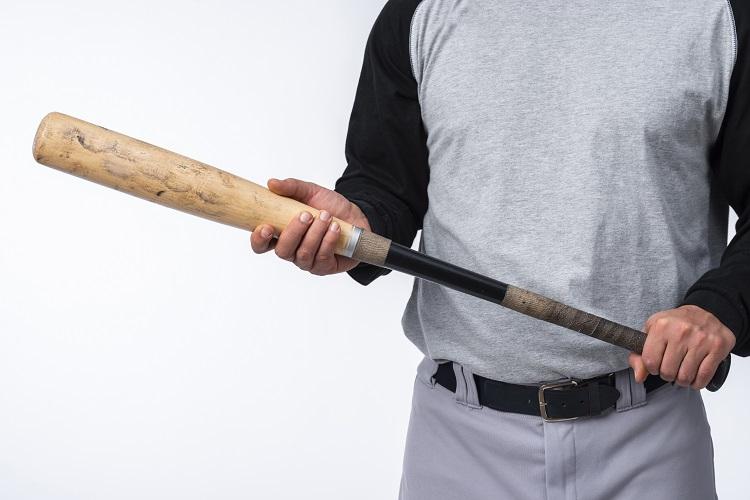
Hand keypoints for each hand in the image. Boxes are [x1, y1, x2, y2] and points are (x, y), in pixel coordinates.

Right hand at [250, 178, 369, 275]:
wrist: (356, 215)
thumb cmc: (329, 206)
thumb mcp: (311, 191)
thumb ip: (291, 187)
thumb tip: (271, 183)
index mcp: (282, 234)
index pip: (261, 244)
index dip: (259, 240)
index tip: (265, 227)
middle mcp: (292, 250)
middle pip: (282, 251)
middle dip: (293, 232)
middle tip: (306, 214)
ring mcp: (308, 261)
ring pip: (303, 254)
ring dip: (315, 234)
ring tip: (326, 216)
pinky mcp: (325, 267)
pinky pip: (322, 258)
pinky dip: (328, 241)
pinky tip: (335, 228)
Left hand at [628, 305, 734, 389]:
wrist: (705, 311)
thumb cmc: (675, 324)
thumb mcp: (652, 332)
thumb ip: (639, 355)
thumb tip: (639, 377)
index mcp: (661, 326)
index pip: (650, 361)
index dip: (651, 368)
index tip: (656, 364)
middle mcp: (681, 331)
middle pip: (668, 371)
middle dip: (668, 374)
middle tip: (671, 367)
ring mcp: (701, 340)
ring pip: (685, 377)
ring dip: (682, 380)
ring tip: (682, 371)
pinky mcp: (717, 347)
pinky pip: (703, 376)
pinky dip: (697, 382)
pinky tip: (694, 376)